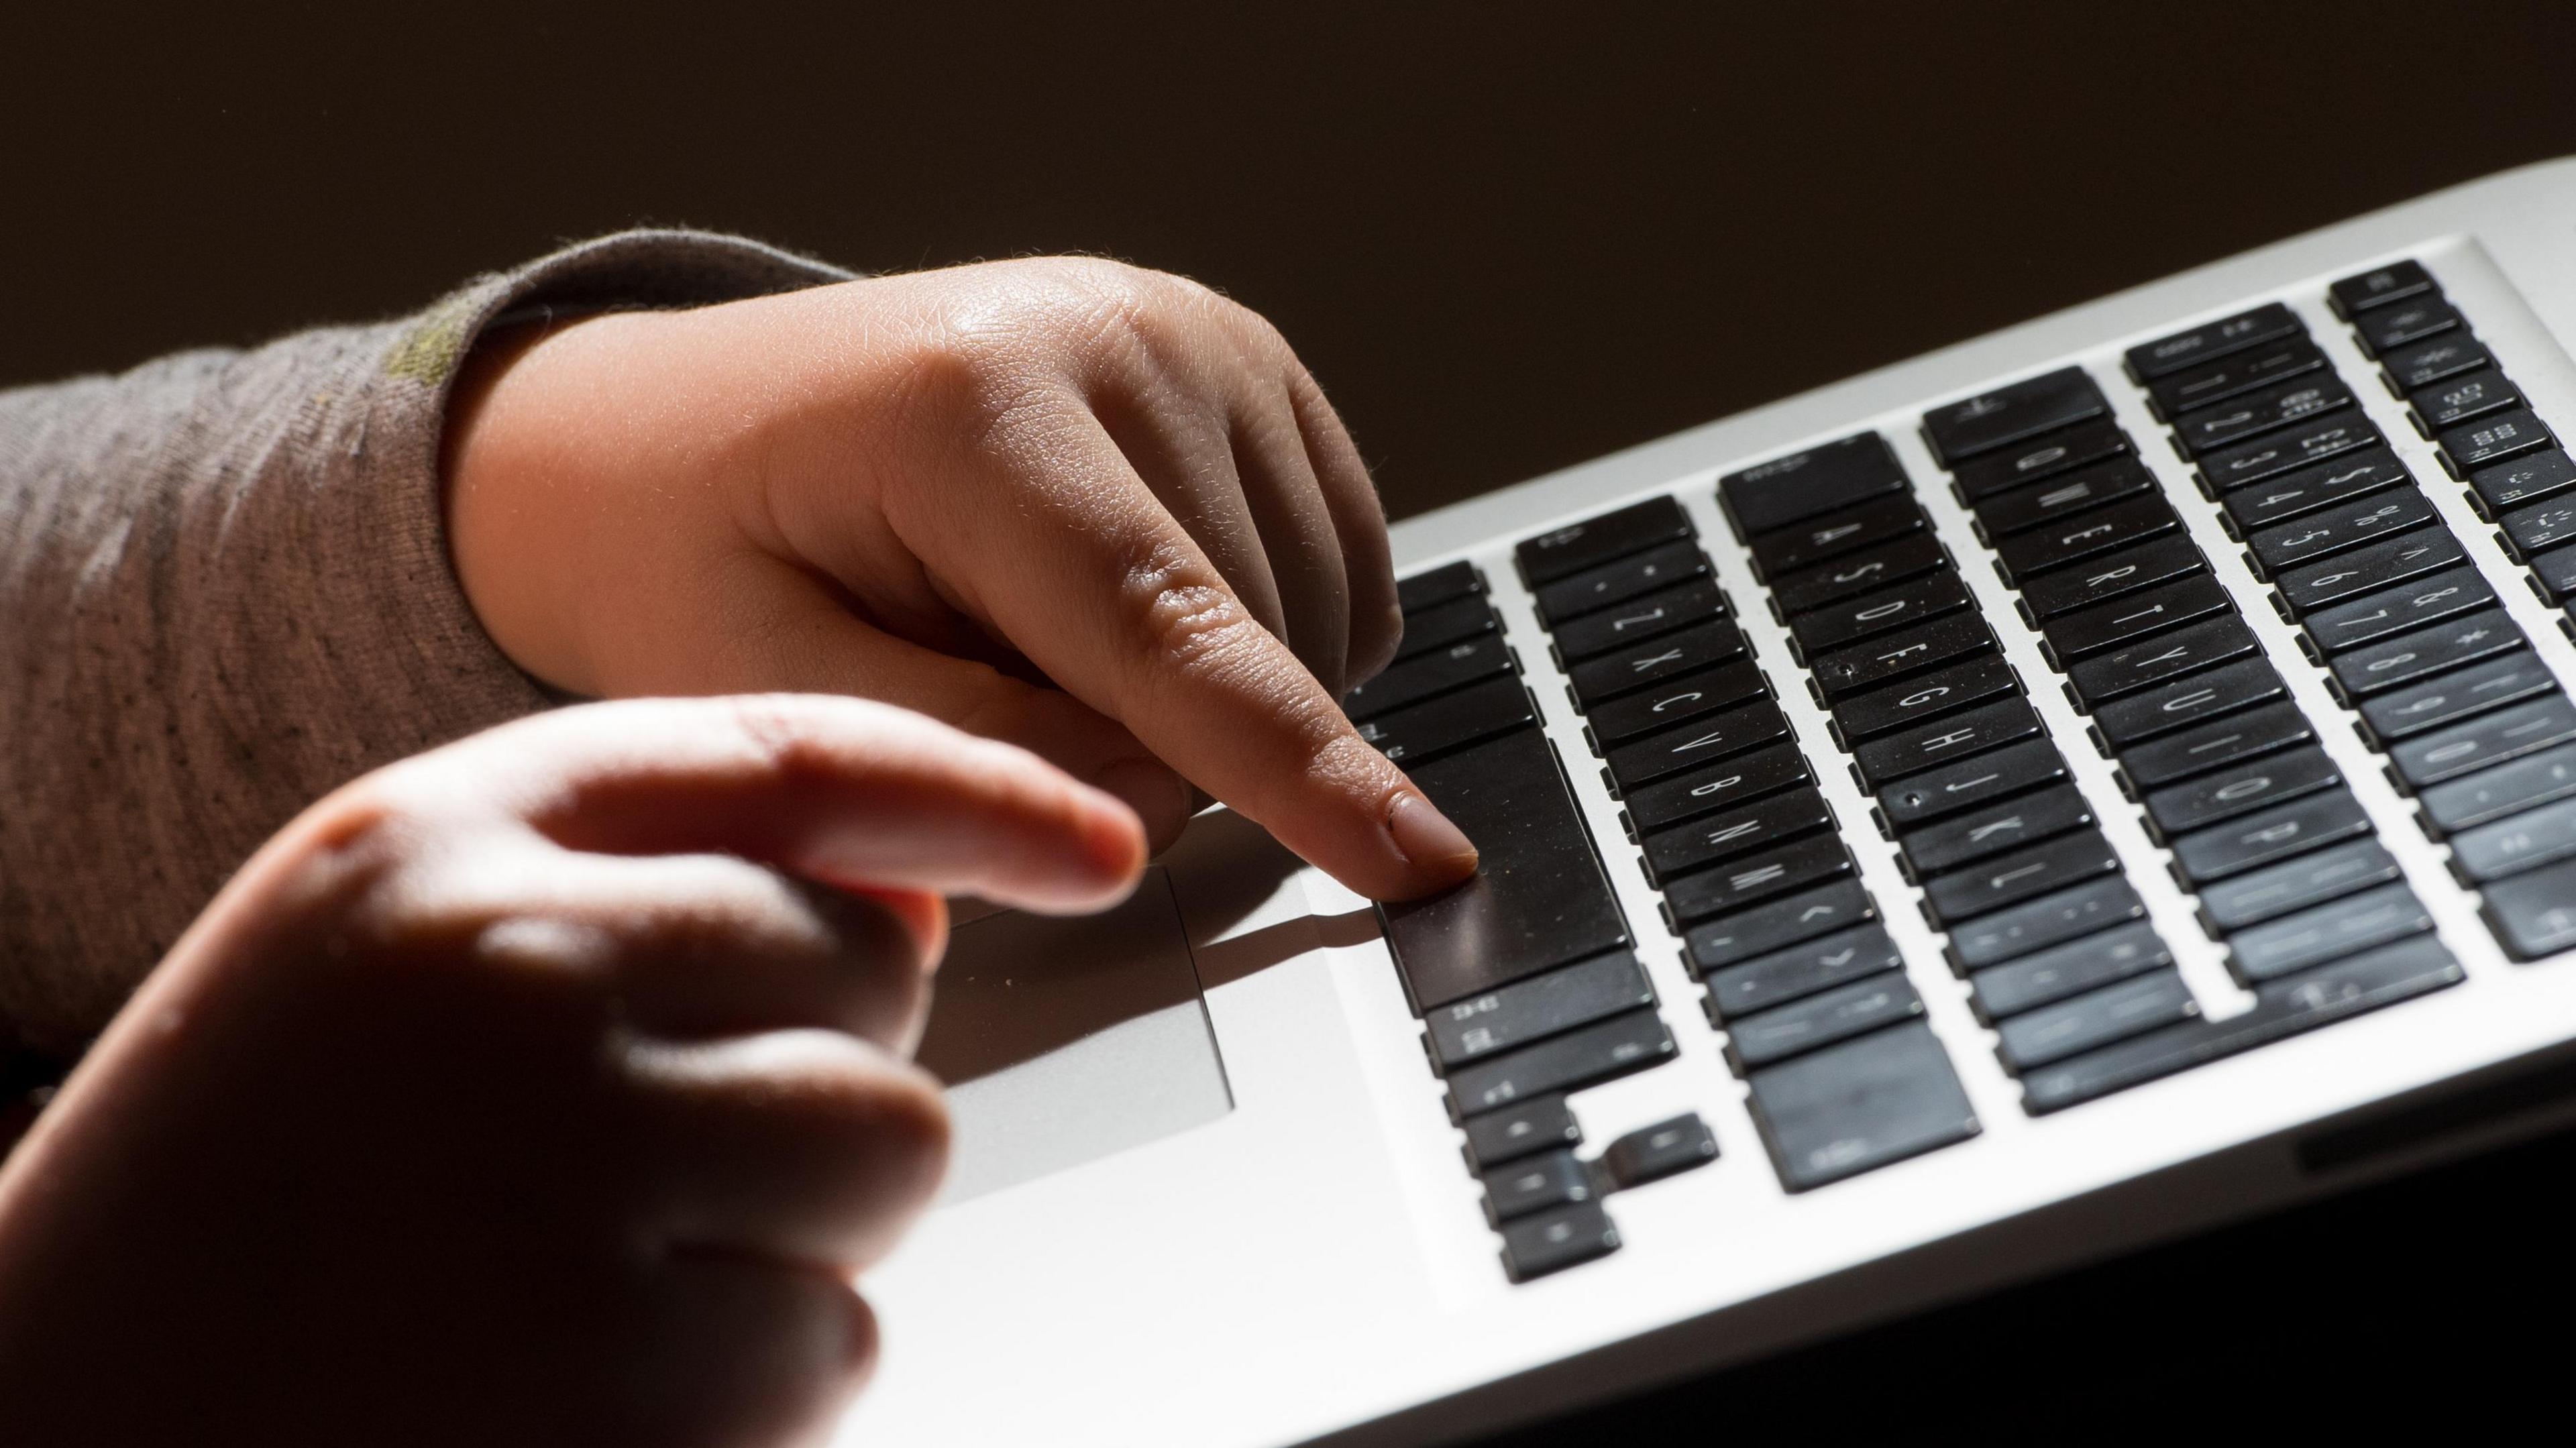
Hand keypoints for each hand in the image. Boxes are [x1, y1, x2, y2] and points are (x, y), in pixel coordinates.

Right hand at [0, 695, 1143, 1445]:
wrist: (69, 1421)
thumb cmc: (239, 1198)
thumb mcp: (379, 958)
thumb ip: (630, 882)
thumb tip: (920, 896)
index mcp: (433, 844)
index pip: (794, 758)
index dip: (978, 791)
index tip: (1101, 837)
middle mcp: (514, 971)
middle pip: (872, 970)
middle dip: (819, 1065)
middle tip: (647, 1152)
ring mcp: (578, 1170)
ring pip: (894, 1149)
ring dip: (805, 1228)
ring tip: (609, 1269)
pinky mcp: (637, 1371)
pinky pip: (841, 1336)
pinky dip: (760, 1376)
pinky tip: (597, 1377)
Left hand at [441, 258, 1476, 900]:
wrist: (680, 430)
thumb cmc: (702, 559)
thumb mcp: (764, 682)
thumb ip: (963, 753)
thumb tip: (1155, 806)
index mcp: (979, 408)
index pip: (1169, 631)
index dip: (1297, 769)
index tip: (1417, 864)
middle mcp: (1119, 336)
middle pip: (1247, 645)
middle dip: (1154, 743)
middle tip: (982, 693)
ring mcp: (1200, 336)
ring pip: (1312, 617)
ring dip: (1211, 692)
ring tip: (1037, 636)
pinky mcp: (1251, 365)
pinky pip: (1337, 568)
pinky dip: (1268, 635)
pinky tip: (1128, 613)